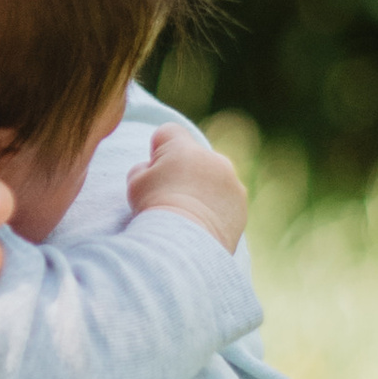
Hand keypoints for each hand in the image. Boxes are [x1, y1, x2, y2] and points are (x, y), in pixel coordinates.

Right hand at [129, 126, 247, 250]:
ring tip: (187, 217)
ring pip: (214, 179)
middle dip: (185, 172)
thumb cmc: (155, 211)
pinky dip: (216, 210)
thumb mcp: (135, 184)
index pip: (169, 132)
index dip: (158, 148)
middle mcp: (214, 159)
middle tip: (170, 198)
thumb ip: (145, 168)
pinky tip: (201, 227)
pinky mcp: (241, 206)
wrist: (185, 246)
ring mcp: (232, 182)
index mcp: (185, 148)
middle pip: (195, 157)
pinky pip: (226, 201)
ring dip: (203, 191)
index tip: (154, 170)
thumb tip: (154, 169)